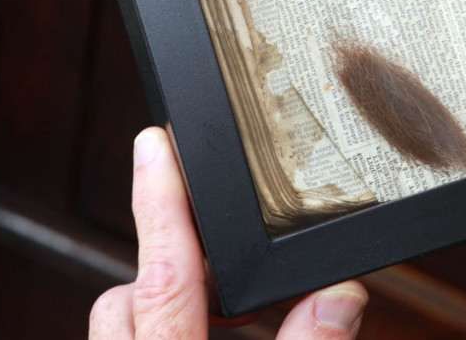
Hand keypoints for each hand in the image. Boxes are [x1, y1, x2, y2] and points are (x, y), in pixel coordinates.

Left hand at [89, 127, 367, 338]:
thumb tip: (340, 294)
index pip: (164, 275)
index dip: (159, 203)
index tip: (154, 145)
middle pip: (129, 293)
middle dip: (167, 261)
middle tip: (219, 247)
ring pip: (125, 319)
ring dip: (166, 298)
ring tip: (225, 306)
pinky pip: (139, 339)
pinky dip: (168, 325)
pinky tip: (214, 335)